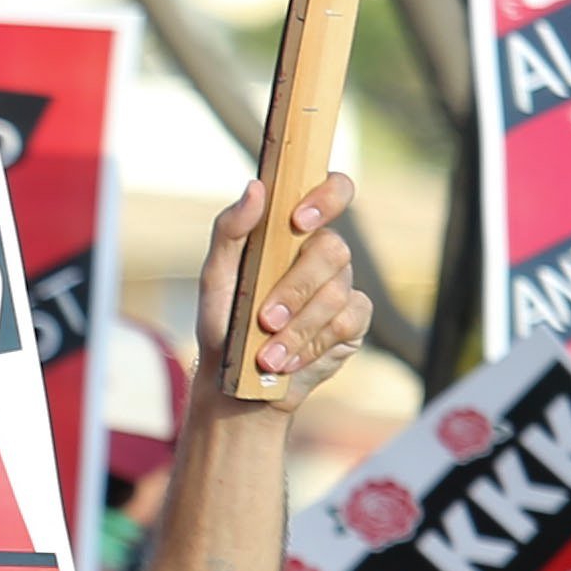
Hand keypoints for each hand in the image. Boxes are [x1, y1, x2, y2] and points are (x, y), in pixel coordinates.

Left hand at [189, 167, 370, 402]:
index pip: (333, 191)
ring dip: (296, 328)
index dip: (327, 196)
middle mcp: (323, 255)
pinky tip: (286, 361)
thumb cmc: (225, 322)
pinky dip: (309, 345)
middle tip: (264, 320)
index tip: (298, 221)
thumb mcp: (216, 277)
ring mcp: (343, 288)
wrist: (237, 383)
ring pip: (335, 293)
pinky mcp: (354, 323)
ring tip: (266, 355)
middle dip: (295, 289)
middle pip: (332, 249)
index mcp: (294, 233)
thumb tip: (255, 188)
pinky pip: (346, 323)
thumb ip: (231, 230)